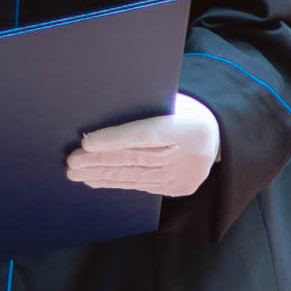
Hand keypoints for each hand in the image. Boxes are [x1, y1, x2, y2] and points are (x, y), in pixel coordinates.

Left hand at [66, 93, 220, 198]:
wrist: (218, 135)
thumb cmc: (185, 110)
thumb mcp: (174, 102)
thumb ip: (145, 111)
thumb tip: (100, 118)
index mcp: (190, 128)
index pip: (147, 134)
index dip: (115, 139)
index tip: (86, 142)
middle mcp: (189, 156)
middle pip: (137, 159)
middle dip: (100, 161)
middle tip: (72, 161)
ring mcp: (184, 176)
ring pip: (135, 176)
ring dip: (102, 175)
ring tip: (76, 172)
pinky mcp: (178, 188)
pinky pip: (141, 185)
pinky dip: (116, 182)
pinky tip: (94, 180)